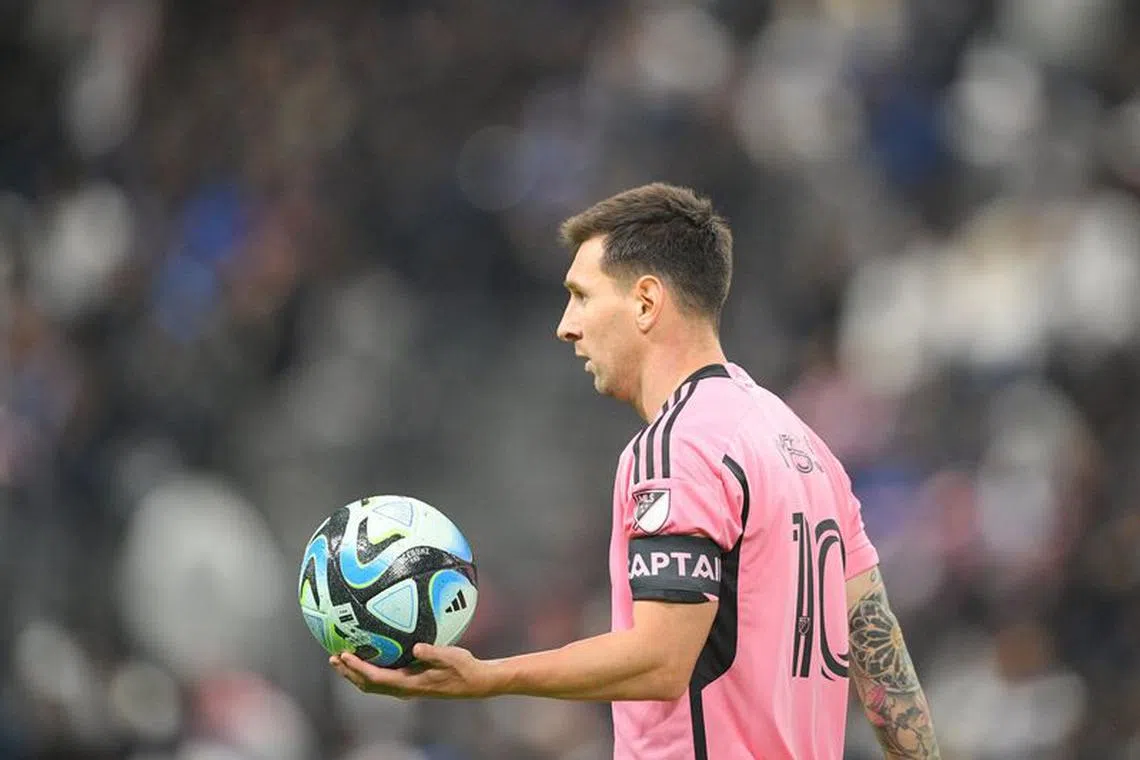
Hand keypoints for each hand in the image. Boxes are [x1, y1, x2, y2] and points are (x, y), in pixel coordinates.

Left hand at [329, 644, 497, 698]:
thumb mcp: (452, 657)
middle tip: (333, 657)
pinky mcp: (410, 682)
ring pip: (373, 684)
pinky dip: (369, 670)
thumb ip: (433, 653)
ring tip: (342, 659)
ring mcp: (406, 687)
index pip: (376, 678)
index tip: (344, 655)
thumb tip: (416, 647)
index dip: (358, 668)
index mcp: (410, 684)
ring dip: (356, 673)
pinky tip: (370, 656)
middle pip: (367, 684)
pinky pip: (383, 679)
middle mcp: (404, 689)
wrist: (474, 683)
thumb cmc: (464, 668)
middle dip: (349, 672)